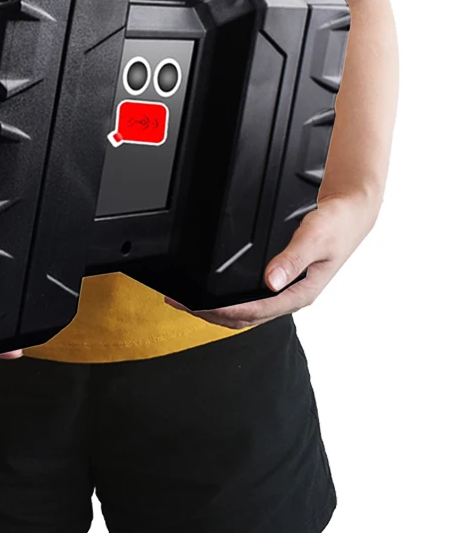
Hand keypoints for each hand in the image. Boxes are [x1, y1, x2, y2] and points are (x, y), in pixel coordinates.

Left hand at [164, 192, 377, 329]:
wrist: (350, 215)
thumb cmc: (337, 226)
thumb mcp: (314, 239)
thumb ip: (292, 259)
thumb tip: (271, 281)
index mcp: (301, 293)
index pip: (256, 311)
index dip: (224, 311)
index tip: (200, 307)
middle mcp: (291, 296)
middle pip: (245, 317)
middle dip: (211, 314)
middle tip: (181, 304)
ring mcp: (286, 291)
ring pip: (247, 311)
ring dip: (217, 311)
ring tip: (189, 303)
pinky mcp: (282, 282)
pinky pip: (252, 299)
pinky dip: (229, 301)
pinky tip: (214, 296)